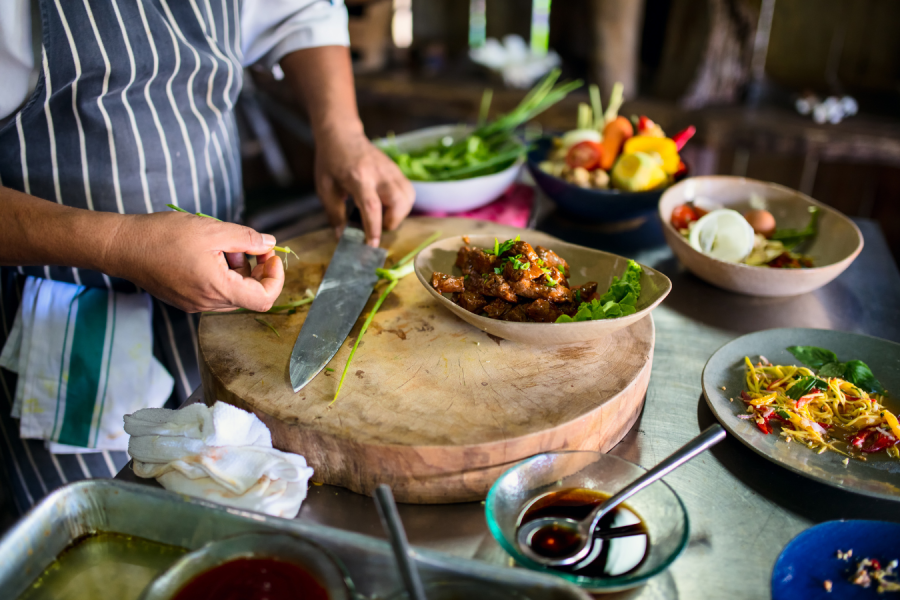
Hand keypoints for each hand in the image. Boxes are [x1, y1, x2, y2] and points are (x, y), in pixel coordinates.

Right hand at [105, 212, 284, 312]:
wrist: (122, 246)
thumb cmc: (163, 236)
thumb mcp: (212, 230)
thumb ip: (246, 238)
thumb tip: (270, 244)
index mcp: (217, 289)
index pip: (264, 299)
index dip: (275, 278)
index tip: (271, 256)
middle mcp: (207, 304)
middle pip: (249, 295)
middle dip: (256, 269)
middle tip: (246, 243)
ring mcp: (194, 304)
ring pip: (232, 292)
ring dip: (237, 269)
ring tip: (221, 245)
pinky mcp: (185, 299)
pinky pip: (214, 291)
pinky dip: (221, 273)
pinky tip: (207, 252)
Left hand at [315, 125, 414, 246]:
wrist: (342, 135)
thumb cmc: (331, 162)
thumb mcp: (325, 189)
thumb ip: (334, 214)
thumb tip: (342, 237)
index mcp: (358, 177)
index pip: (371, 206)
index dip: (374, 228)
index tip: (371, 245)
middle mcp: (379, 173)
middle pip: (399, 201)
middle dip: (392, 220)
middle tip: (378, 224)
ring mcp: (392, 170)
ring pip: (409, 197)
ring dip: (399, 213)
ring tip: (383, 215)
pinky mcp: (397, 170)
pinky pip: (409, 192)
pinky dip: (402, 204)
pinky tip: (388, 205)